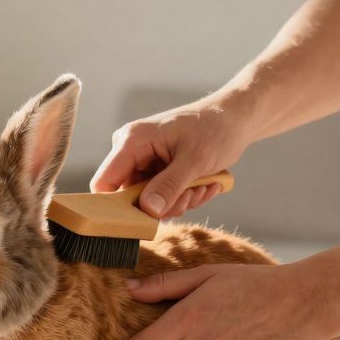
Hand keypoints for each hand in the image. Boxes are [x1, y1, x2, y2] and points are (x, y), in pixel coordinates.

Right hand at [90, 97, 253, 218]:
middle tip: (190, 195)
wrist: (235, 118)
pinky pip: (161, 196)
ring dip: (178, 201)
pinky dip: (183, 196)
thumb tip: (148, 211)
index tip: (145, 221)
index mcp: (131, 141)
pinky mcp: (156, 169)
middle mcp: (131, 151)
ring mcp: (143, 161)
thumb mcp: (195, 161)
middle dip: (162, 204)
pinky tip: (203, 184)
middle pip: (129, 198)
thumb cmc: (216, 129)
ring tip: (202, 186)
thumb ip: (169, 186)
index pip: (104, 183)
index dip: (117, 208)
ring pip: (148, 201)